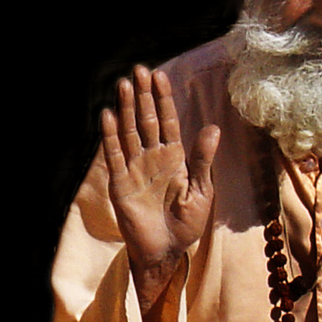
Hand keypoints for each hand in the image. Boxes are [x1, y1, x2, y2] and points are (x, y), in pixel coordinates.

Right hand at [102, 66, 219, 319]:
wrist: (166, 251)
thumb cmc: (186, 224)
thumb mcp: (202, 190)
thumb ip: (203, 159)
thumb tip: (213, 127)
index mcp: (174, 158)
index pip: (167, 121)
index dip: (163, 99)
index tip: (159, 76)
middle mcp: (152, 158)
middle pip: (146, 120)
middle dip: (143, 96)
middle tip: (138, 70)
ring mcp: (134, 169)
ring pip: (129, 132)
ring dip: (126, 109)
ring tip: (123, 85)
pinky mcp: (120, 184)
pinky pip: (115, 156)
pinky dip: (111, 136)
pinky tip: (108, 116)